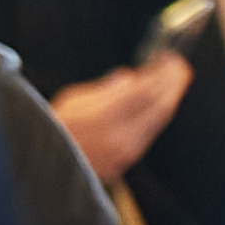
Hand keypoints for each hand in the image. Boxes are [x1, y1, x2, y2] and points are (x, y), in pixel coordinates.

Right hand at [50, 54, 193, 172]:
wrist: (45, 165)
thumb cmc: (53, 125)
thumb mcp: (73, 98)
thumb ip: (106, 89)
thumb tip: (130, 77)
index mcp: (104, 116)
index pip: (146, 91)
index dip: (163, 74)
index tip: (170, 59)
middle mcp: (120, 136)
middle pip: (160, 107)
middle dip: (174, 84)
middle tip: (180, 67)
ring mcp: (126, 151)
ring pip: (159, 121)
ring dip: (170, 98)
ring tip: (174, 80)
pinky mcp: (128, 160)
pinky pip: (151, 132)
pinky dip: (158, 113)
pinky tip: (160, 101)